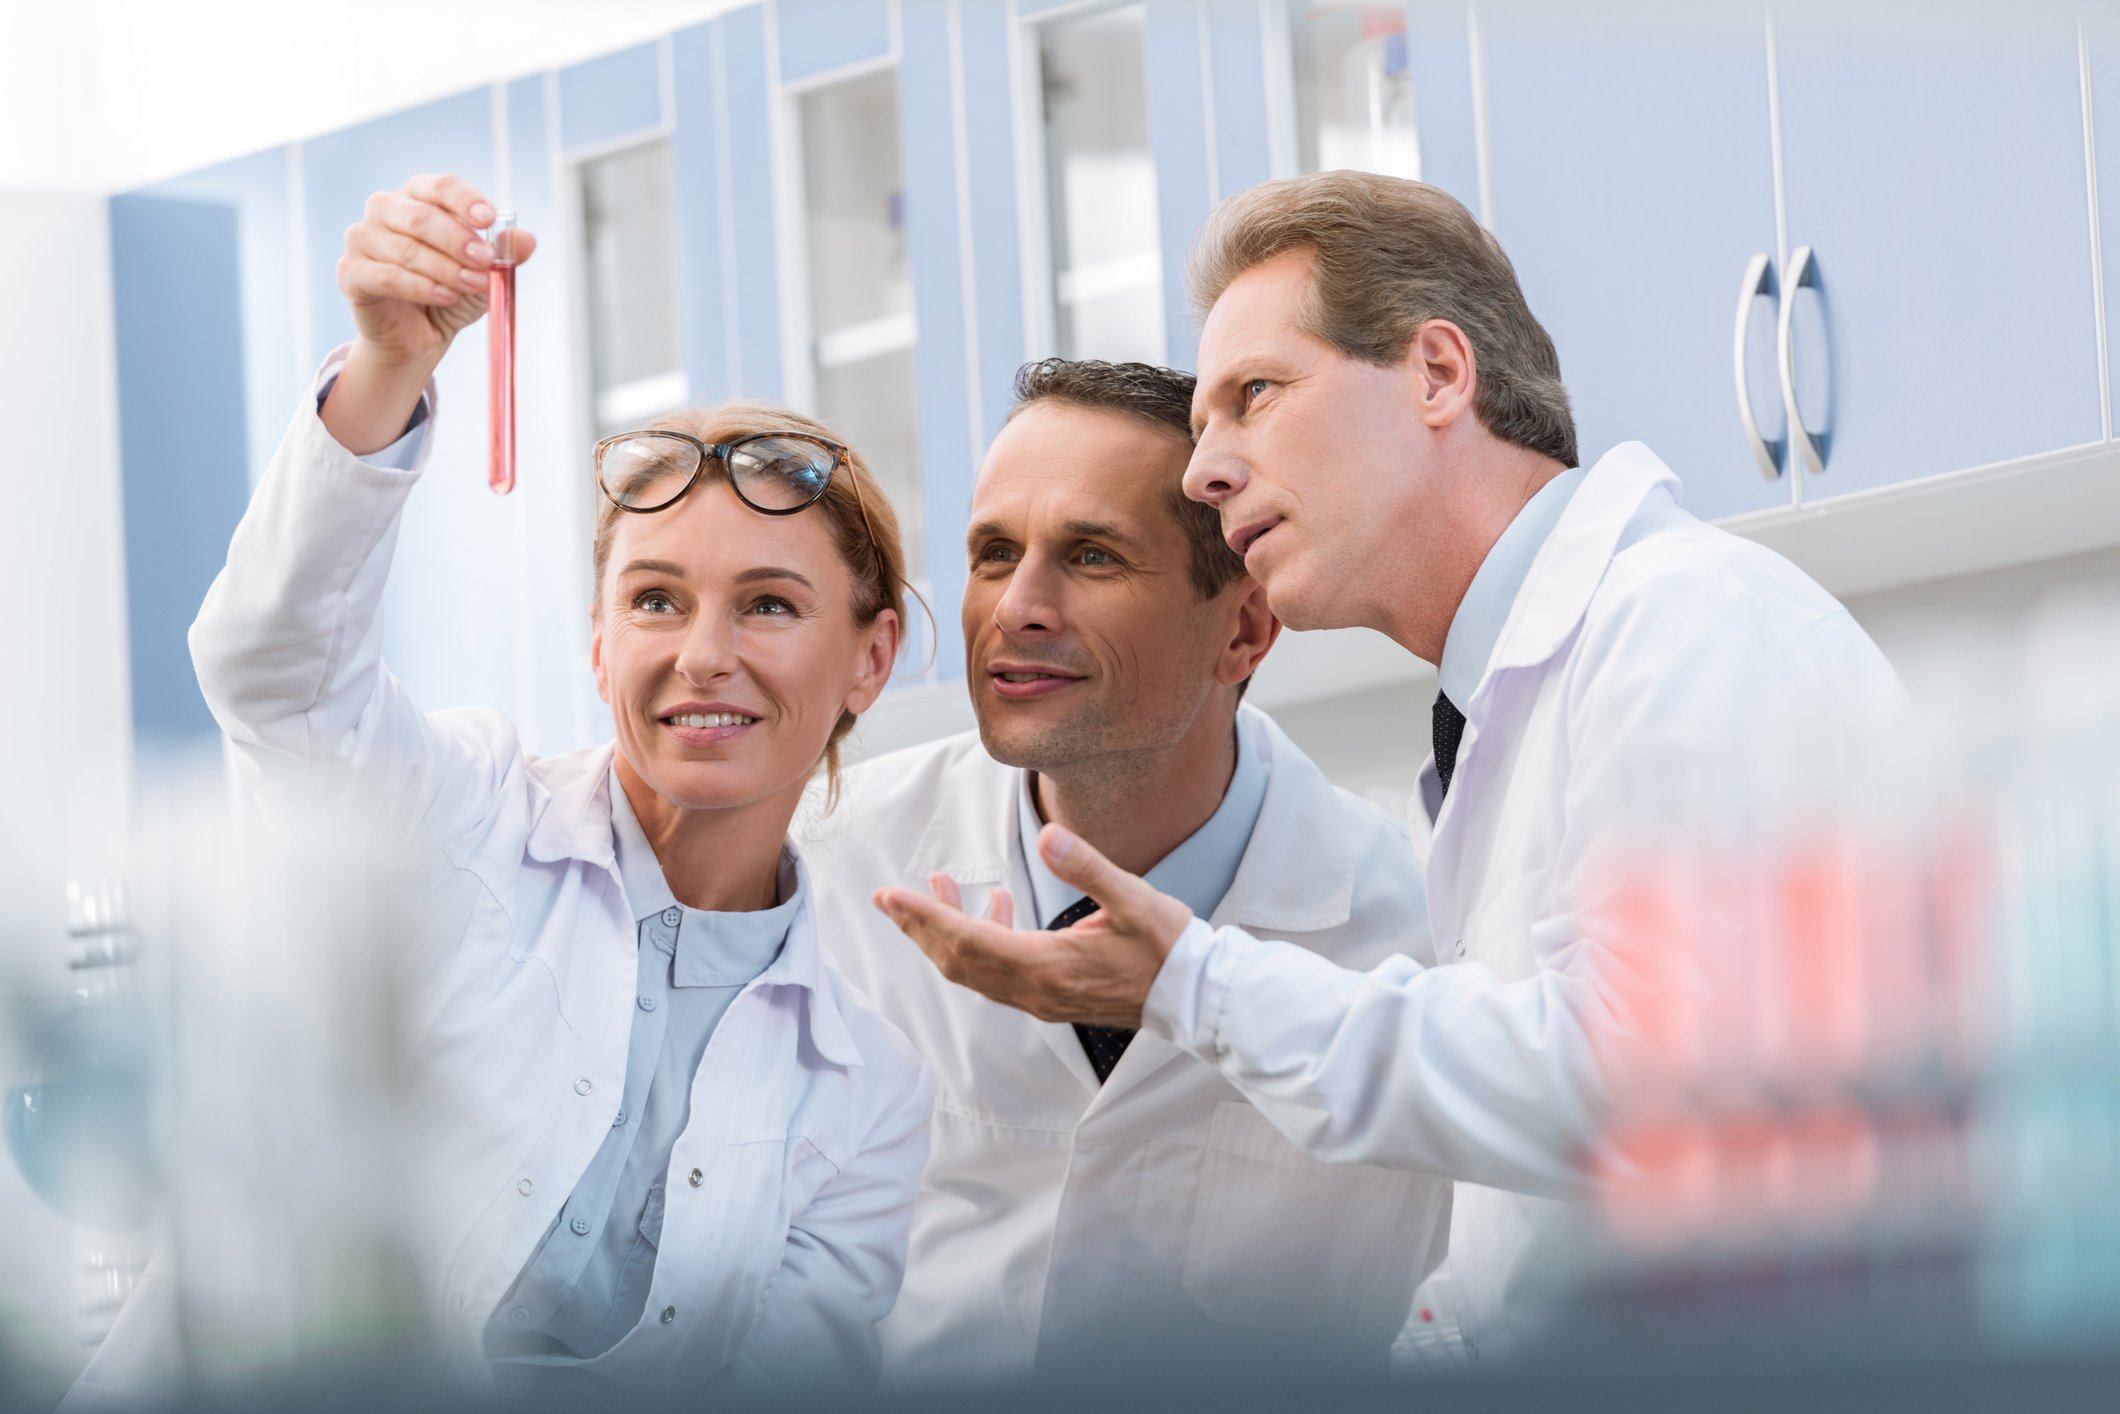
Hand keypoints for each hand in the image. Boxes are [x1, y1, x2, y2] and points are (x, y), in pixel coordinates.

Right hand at [336, 173, 536, 370]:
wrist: (418, 337)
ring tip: (474, 285)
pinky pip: (386, 276)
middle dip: (458, 240)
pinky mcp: (350, 272)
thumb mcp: (483, 273)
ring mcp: (362, 239)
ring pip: (406, 248)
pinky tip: (445, 296)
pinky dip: (421, 287)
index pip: (440, 186)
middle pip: (420, 215)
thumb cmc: (448, 294)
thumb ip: (502, 254)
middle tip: (485, 260)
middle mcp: (385, 210)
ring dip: (446, 268)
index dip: (465, 200)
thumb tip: (528, 240)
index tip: (489, 219)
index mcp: (417, 196)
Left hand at [873, 824, 1192, 1026]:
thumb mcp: (1133, 899)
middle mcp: (1036, 990)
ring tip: (934, 892)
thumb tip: (1049, 836)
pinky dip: (983, 942)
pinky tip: (998, 907)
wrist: (1195, 998)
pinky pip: (1000, 973)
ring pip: (976, 970)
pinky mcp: (1053, 999)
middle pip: (959, 961)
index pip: (968, 940)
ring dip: (947, 934)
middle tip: (887, 899)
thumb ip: (1087, 866)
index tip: (892, 895)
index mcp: (1047, 966)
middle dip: (920, 927)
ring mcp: (1042, 999)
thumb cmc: (1169, 948)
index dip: (926, 916)